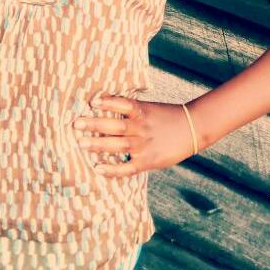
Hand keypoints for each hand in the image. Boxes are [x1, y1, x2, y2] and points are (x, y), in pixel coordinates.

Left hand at [72, 94, 197, 177]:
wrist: (193, 129)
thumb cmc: (167, 116)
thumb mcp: (149, 108)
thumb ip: (130, 108)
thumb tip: (105, 101)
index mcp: (142, 112)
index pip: (123, 105)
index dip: (109, 102)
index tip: (93, 101)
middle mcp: (141, 128)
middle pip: (115, 126)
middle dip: (94, 125)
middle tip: (76, 124)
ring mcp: (144, 145)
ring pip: (118, 146)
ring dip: (98, 145)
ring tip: (81, 143)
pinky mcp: (148, 161)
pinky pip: (128, 168)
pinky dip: (113, 169)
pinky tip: (98, 168)